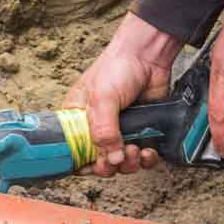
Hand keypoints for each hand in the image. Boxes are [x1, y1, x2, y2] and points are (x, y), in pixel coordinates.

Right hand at [64, 13, 182, 176]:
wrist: (148, 56)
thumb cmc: (117, 68)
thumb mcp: (103, 99)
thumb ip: (104, 130)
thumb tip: (111, 159)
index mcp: (77, 121)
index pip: (74, 153)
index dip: (84, 165)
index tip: (95, 166)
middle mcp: (97, 129)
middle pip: (99, 163)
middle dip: (110, 166)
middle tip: (120, 156)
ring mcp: (120, 132)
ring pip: (121, 163)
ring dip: (130, 164)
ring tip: (135, 150)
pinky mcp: (140, 133)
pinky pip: (142, 157)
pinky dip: (146, 160)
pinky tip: (148, 151)